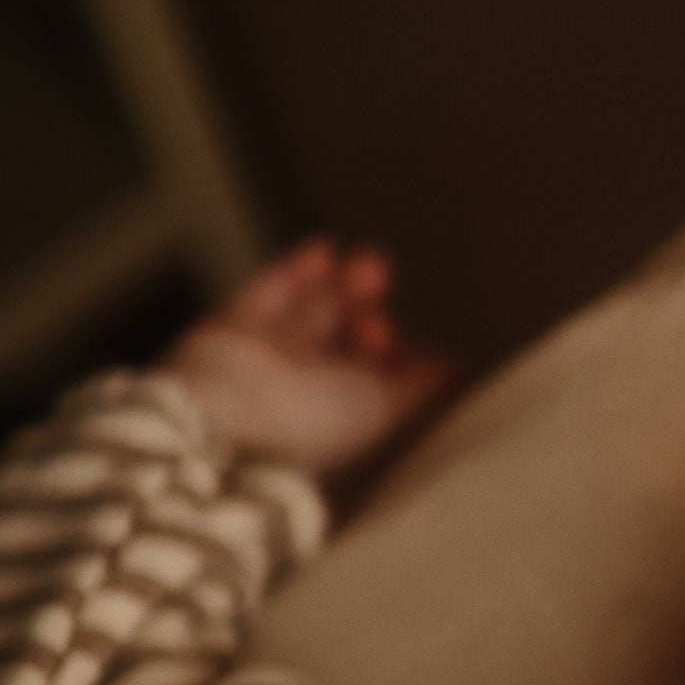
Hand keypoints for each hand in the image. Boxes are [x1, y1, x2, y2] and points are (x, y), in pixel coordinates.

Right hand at [160, 239, 458, 481]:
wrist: (227, 418)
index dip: (400, 359)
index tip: (403, 346)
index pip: (379, 387)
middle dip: (370, 319)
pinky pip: (267, 296)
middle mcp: (307, 401)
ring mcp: (267, 366)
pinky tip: (325, 251)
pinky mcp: (232, 333)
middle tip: (377, 317)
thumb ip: (428, 386)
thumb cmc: (314, 425)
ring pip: (313, 317)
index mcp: (345, 433)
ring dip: (345, 288)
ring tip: (371, 267)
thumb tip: (458, 367)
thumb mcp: (393, 409)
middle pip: (346, 348)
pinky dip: (297, 273)